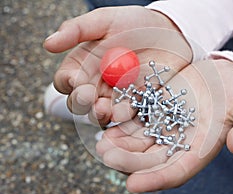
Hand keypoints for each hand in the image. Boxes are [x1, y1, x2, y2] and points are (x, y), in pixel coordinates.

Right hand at [43, 6, 191, 125]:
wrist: (169, 33)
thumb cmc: (134, 23)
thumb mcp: (106, 20)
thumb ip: (78, 30)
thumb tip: (47, 44)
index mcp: (83, 66)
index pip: (66, 81)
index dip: (67, 83)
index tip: (75, 81)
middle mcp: (96, 85)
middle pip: (81, 103)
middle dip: (83, 103)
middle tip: (89, 98)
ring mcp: (116, 98)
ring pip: (102, 114)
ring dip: (101, 115)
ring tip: (107, 109)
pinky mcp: (137, 105)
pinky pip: (128, 117)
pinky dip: (125, 119)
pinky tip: (127, 114)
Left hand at [96, 59, 232, 191]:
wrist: (221, 73)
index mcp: (199, 148)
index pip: (177, 171)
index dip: (156, 179)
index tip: (133, 184)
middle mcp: (178, 142)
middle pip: (150, 159)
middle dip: (128, 161)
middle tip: (107, 156)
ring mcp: (164, 126)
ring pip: (138, 143)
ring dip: (119, 146)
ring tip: (101, 144)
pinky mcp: (154, 109)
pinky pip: (134, 121)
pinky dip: (120, 125)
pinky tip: (106, 124)